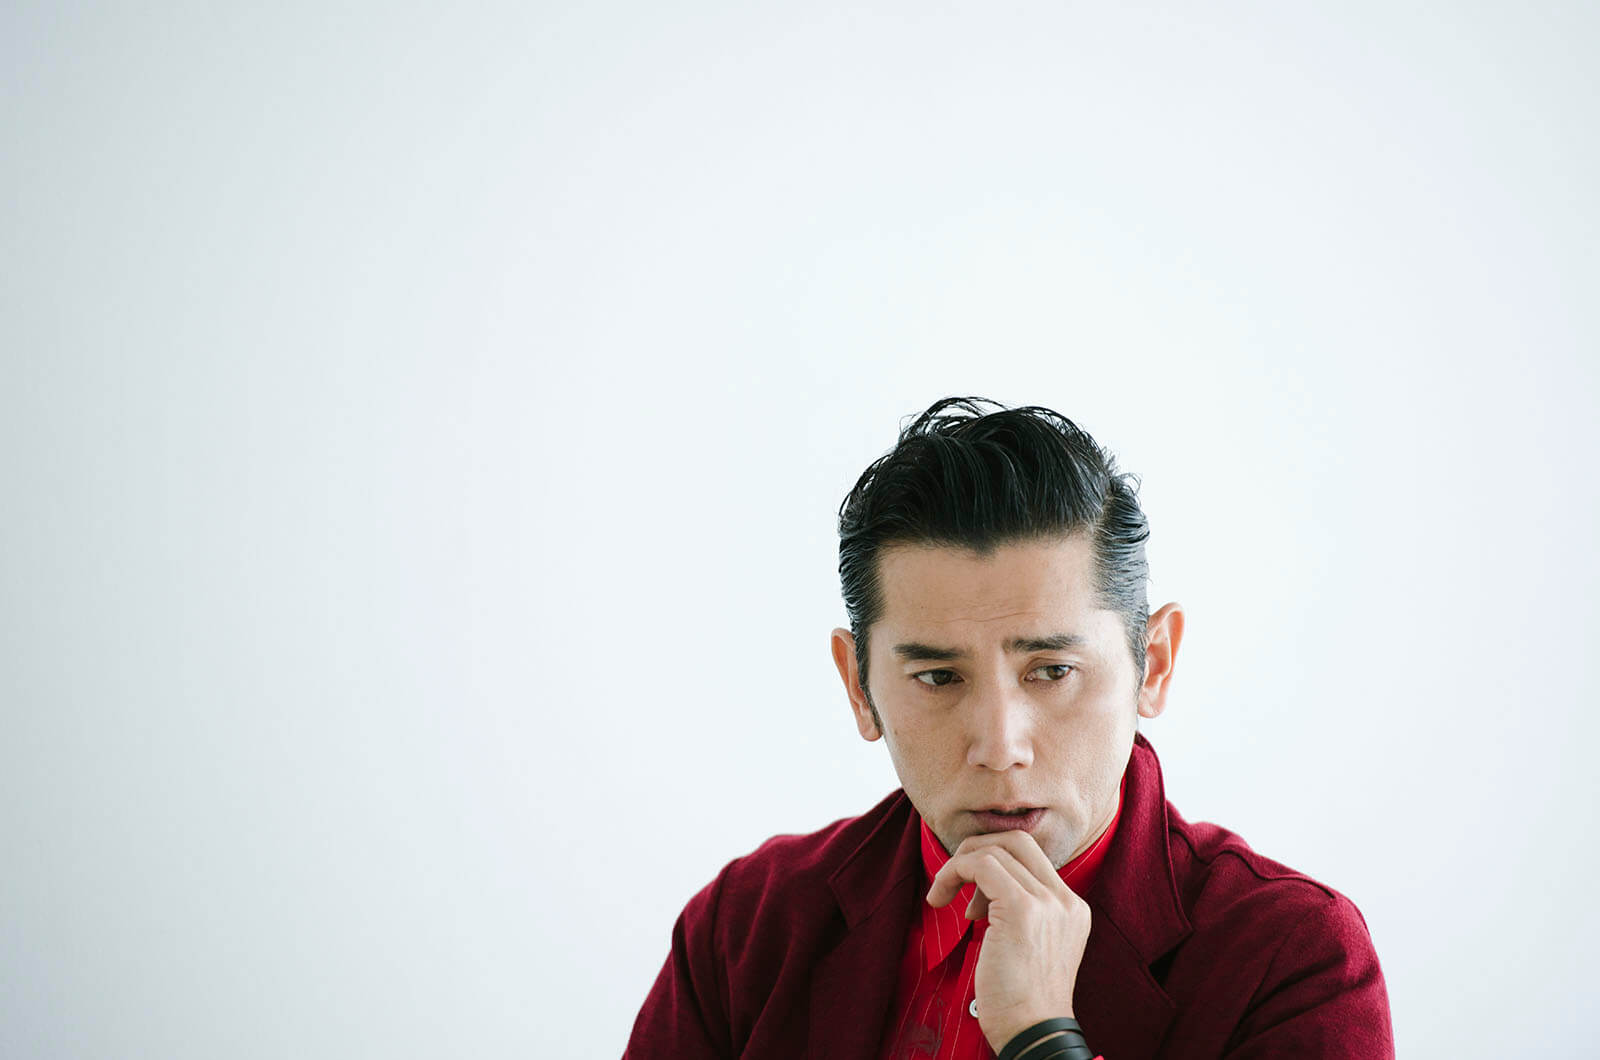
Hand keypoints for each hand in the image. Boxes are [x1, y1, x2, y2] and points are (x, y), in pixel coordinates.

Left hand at [925, 830, 1091, 1053]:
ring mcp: (1048, 903)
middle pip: (1018, 840)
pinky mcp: (1023, 909)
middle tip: (953, 879)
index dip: (993, 860)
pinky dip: (954, 873)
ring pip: (996, 849)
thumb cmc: (1021, 1001)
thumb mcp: (1029, 948)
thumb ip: (1019, 914)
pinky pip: (982, 866)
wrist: (1032, 1033)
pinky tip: (940, 898)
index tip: (972, 893)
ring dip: (958, 866)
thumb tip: (983, 892)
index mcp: (1072, 908)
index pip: (1031, 856)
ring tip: (942, 896)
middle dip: (977, 849)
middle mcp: (1065, 901)